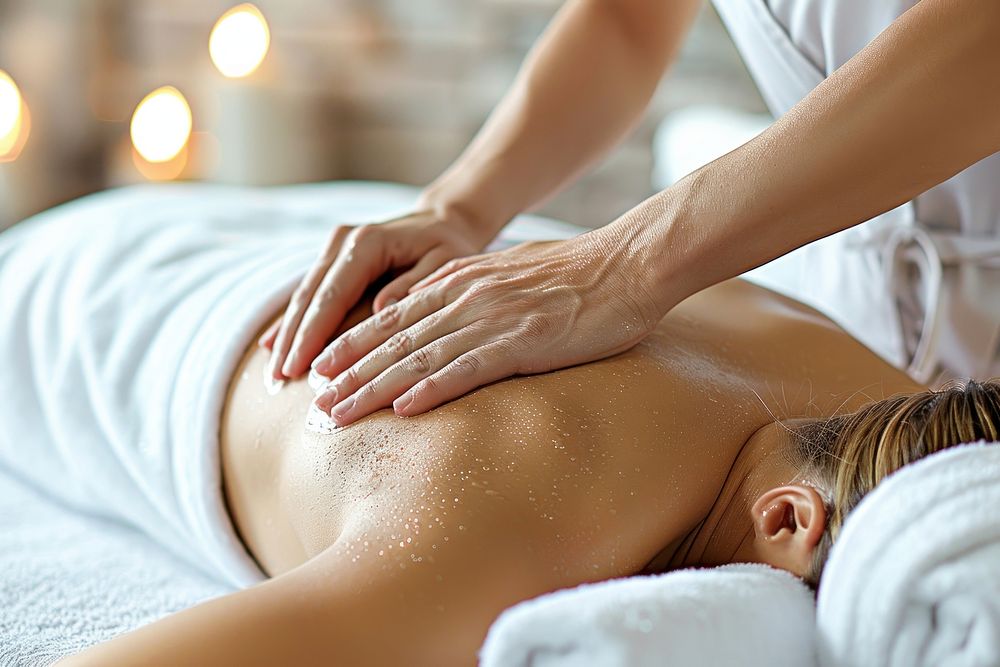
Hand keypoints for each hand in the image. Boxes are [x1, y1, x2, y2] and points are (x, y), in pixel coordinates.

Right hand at [263, 209, 489, 382]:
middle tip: (275, 381)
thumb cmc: (449, 245)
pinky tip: (271, 347)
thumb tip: (380, 311)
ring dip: (286, 336)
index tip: (296, 369)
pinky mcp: (332, 261)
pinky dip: (292, 322)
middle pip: (309, 298)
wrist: (443, 220)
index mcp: (368, 243)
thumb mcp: (444, 263)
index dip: (312, 334)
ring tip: (272, 375)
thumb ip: (413, 285)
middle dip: (291, 341)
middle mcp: (343, 243)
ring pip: (302, 298)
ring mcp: (333, 250)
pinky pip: (308, 295)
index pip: (332, 296)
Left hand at [312, 222, 666, 425]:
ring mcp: (491, 318)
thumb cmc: (576, 274)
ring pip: (418, 356)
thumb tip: (436, 306)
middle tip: (312, 403)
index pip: (391, 316)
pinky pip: (468, 368)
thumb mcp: (508, 271)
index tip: (321, 370)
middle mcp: (465, 297)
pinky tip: (406, 409)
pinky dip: (433, 389)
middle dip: (348, 373)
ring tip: (338, 415)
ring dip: (373, 388)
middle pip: (393, 340)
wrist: (628, 263)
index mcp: (460, 280)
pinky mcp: (522, 340)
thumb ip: (469, 288)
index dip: (352, 345)